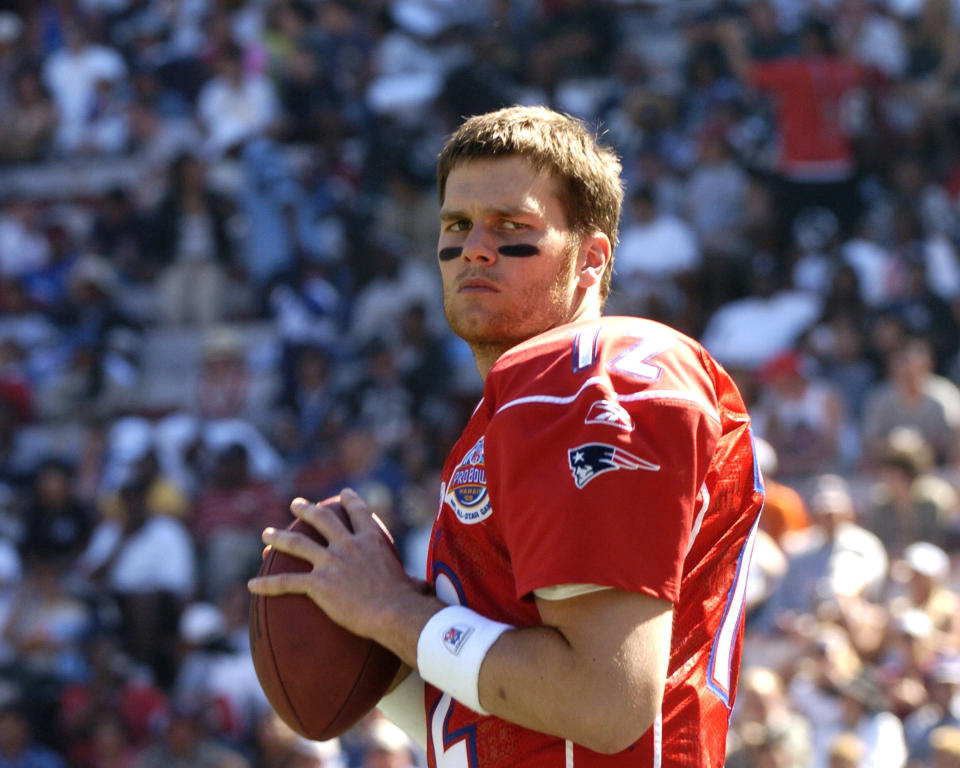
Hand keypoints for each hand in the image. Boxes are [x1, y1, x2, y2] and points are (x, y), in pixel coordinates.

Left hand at [247, 488, 423, 643]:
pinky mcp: (319, 584)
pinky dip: (267, 584)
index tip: (343, 493)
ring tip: (266, 533)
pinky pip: (286, 582)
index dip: (350, 500)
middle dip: (306, 510)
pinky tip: (252, 584)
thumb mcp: (412, 582)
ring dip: (279, 537)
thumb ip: (412, 581)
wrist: (394, 611)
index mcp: (372, 540)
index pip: (359, 512)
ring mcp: (331, 563)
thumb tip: (423, 590)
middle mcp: (349, 545)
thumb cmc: (409, 601)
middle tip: (295, 504)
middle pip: (322, 519)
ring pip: (297, 544)